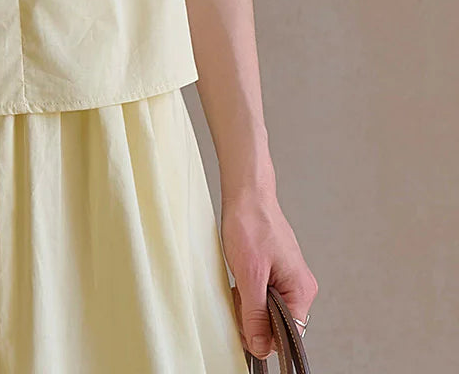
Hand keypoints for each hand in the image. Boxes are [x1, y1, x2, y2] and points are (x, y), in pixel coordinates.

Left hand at [220, 189, 317, 361]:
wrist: (247, 193)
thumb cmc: (251, 224)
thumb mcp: (249, 275)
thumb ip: (255, 314)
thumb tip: (260, 346)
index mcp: (301, 291)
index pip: (288, 335)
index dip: (264, 337)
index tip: (244, 328)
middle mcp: (300, 287)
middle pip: (278, 326)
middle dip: (254, 319)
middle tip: (238, 299)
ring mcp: (289, 279)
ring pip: (269, 312)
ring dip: (250, 306)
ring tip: (239, 285)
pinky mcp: (277, 272)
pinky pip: (265, 296)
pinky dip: (250, 294)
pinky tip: (241, 281)